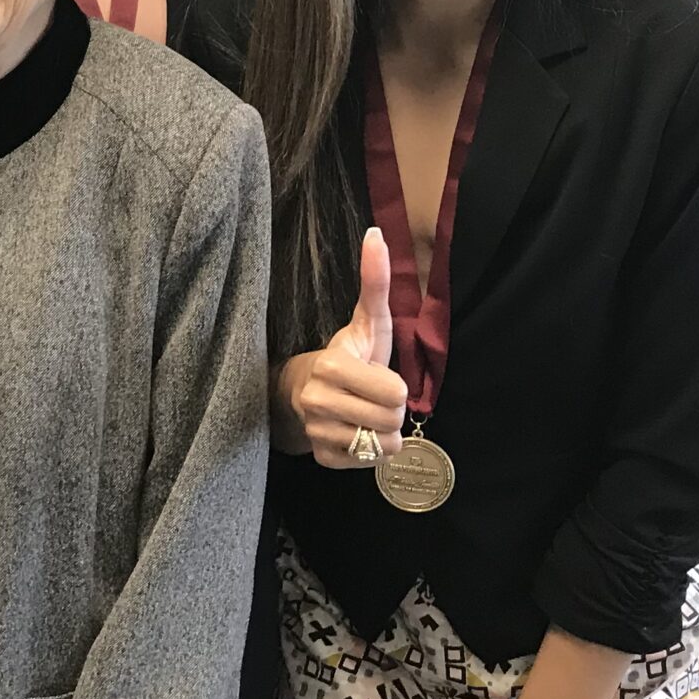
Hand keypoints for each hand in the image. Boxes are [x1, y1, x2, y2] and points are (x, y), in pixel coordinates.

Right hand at [281, 227, 408, 468]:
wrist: (303, 391)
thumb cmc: (347, 354)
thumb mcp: (366, 320)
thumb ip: (375, 281)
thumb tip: (377, 234)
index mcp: (331, 366)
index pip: (395, 393)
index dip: (396, 387)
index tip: (378, 376)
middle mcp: (317, 401)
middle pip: (392, 421)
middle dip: (392, 410)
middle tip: (375, 397)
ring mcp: (317, 432)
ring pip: (382, 445)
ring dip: (383, 432)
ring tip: (366, 414)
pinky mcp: (322, 458)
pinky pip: (368, 464)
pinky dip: (369, 452)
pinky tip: (355, 432)